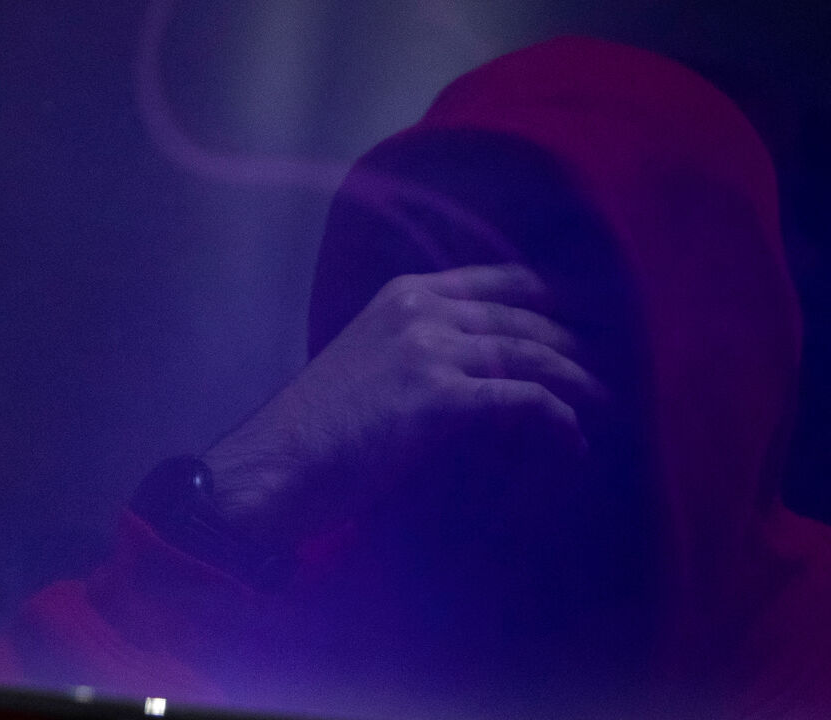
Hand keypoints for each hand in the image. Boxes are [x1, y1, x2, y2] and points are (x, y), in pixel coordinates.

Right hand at [203, 264, 606, 548]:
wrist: (277, 462)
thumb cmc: (314, 427)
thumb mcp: (362, 360)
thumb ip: (413, 348)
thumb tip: (468, 371)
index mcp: (404, 293)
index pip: (501, 280)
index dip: (553, 297)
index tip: (585, 319)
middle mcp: (421, 308)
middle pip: (526, 318)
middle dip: (575, 345)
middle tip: (606, 373)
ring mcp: (430, 348)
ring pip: (534, 355)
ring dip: (578, 384)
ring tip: (602, 406)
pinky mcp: (439, 397)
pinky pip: (525, 402)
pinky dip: (558, 422)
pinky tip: (572, 442)